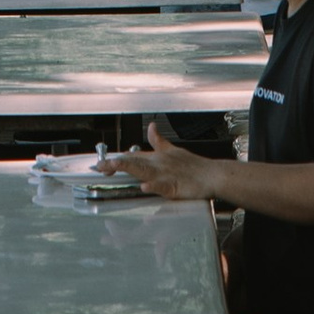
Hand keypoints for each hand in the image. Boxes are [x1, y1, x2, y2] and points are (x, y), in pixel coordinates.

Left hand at [105, 120, 228, 205]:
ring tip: (116, 165)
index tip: (100, 165)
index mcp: (156, 158)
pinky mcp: (176, 186)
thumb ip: (159, 141)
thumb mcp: (173, 151)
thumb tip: (151, 126)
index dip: (115, 159)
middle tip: (101, 165)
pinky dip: (154, 185)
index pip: (132, 157)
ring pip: (144, 170)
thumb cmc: (193, 166)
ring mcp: (166, 174)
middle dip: (117, 163)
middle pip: (134, 162)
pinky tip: (144, 186)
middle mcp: (158, 164)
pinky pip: (163, 186)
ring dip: (129, 167)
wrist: (213, 174)